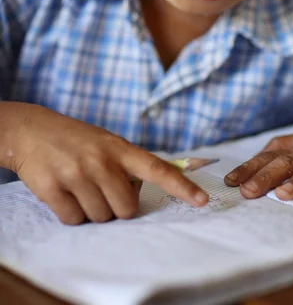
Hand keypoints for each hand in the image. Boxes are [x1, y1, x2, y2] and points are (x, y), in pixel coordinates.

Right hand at [7, 103, 207, 223]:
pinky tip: (64, 193)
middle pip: (126, 209)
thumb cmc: (77, 140)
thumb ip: (126, 166)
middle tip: (100, 190)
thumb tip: (138, 198)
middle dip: (116, 208)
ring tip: (80, 188)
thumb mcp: (106, 143)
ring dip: (92, 211)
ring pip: (101, 217)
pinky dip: (71, 214)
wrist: (32, 130)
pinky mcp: (53, 187)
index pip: (157, 169)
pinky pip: (74, 219)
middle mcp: (102, 160)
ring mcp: (77, 173)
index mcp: (120, 148)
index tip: (202, 201)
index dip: (181, 187)